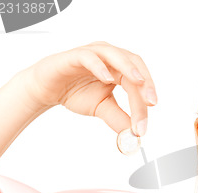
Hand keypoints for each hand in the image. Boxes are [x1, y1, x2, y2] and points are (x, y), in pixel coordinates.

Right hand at [21, 41, 156, 135]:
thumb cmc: (76, 91)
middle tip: (150, 102)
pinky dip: (99, 66)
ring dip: (129, 68)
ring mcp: (93, 53)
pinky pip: (89, 57)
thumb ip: (119, 118)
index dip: (145, 100)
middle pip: (134, 65)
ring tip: (138, 81)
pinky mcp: (74, 56)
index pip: (139, 82)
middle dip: (146, 83)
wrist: (47, 88)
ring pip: (116, 55)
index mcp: (120, 69)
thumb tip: (134, 135)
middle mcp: (110, 57)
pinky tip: (106, 78)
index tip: (143, 124)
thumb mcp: (102, 108)